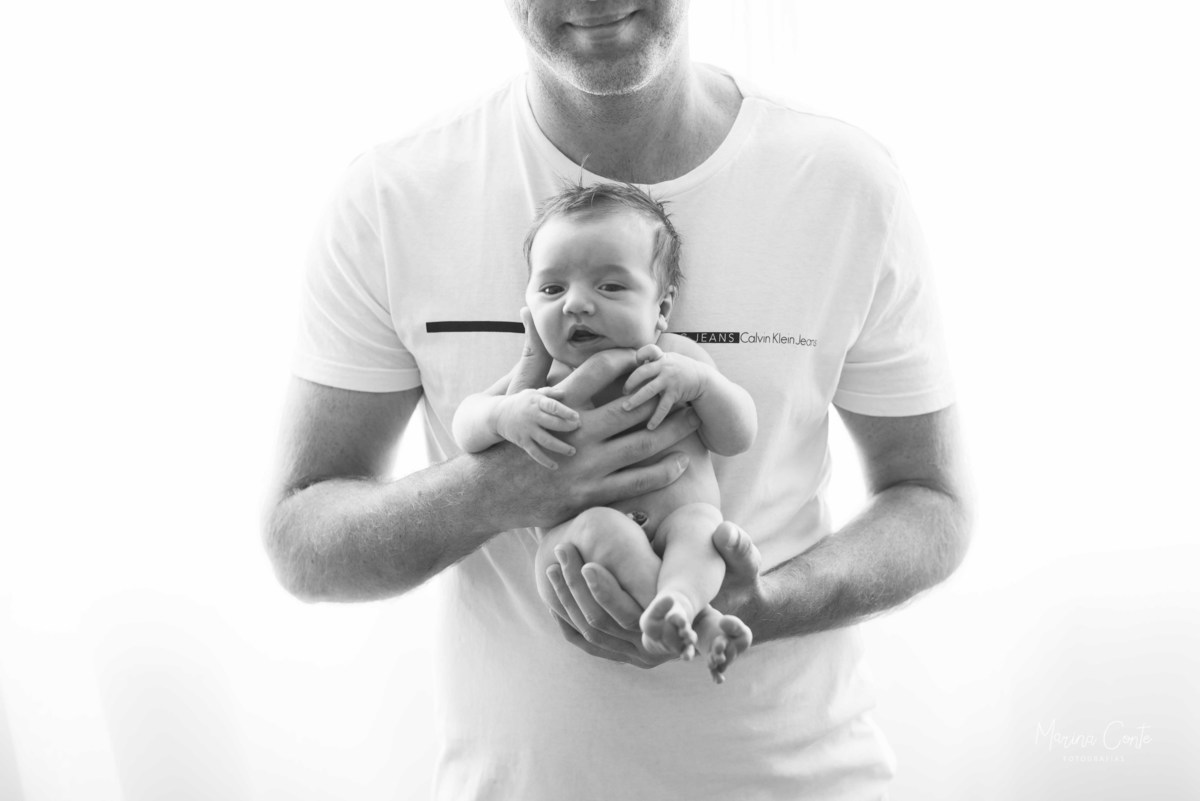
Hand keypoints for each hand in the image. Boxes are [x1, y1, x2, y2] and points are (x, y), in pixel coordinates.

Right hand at [478, 348, 702, 529]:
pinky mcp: (590, 495)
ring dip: (673, 430)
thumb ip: (533, 354)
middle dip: (663, 393)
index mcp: (561, 403)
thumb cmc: (508, 439)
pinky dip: (662, 473)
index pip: (603, 369)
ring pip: (642, 445)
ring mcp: (586, 466)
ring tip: (693, 418)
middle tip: (686, 384)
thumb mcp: (517, 394)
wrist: (490, 492)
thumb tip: (527, 309)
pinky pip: (636, 483)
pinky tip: (682, 462)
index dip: (632, 358)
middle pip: (633, 406)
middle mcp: (577, 432)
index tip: (653, 354)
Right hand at [493, 388, 579, 468]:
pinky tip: (555, 466)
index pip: (552, 406)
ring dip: (561, 447)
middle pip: (552, 423)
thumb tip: (565, 393)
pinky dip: (545, 460)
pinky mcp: (522, 441)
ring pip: (546, 441)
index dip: (565, 412)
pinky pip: (535, 453)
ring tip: (572, 451)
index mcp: (536, 402)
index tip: (577, 417)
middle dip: (567, 427)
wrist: (497, 414)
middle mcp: (532, 416)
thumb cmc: (520, 402)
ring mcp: (527, 430)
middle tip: (578, 428)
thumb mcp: (532, 393)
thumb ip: (549, 393)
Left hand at [546, 522, 767, 665]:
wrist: (726, 617)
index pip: (641, 618)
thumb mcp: (745, 564)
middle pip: (607, 622)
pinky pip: (587, 642)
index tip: (587, 564)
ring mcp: (639, 656)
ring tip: (554, 562)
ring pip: (592, 631)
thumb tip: (725, 532)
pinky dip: (567, 618)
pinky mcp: (624, 653)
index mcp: (683, 630)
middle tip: (564, 550)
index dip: (609, 591)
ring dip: (569, 596)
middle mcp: (659, 651)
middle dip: (580, 585)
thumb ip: (738, 548)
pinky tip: (552, 592)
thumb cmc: (734, 581)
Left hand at [621, 344, 710, 429]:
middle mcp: (665, 367)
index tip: (635, 363)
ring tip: (625, 408)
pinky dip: (655, 417)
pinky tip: (650, 426)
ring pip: (648, 390)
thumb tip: (634, 363)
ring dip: (635, 400)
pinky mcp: (675, 393)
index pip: (649, 350)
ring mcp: (669, 380)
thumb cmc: (681, 369)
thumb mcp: (669, 360)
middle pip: (641, 372)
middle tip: (623, 392)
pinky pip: (663, 407)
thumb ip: (654, 361)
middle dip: (630, 383)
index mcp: (662, 357)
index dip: (640, 355)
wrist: (703, 379)